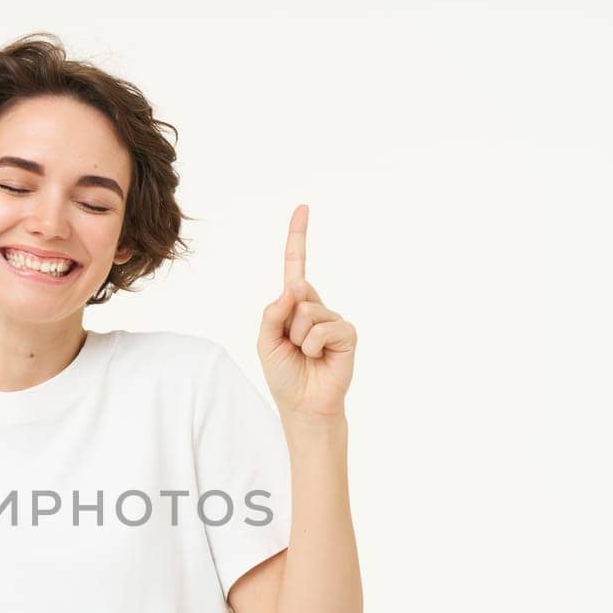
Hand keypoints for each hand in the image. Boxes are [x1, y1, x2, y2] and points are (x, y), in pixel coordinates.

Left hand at [257, 205, 356, 418]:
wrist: (303, 404)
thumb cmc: (283, 374)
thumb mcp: (265, 341)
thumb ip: (273, 312)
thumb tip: (295, 286)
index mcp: (293, 305)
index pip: (295, 265)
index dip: (298, 237)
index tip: (303, 208)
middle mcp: (314, 306)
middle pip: (296, 291)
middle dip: (286, 322)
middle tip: (292, 346)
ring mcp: (332, 319)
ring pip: (307, 312)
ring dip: (298, 339)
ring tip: (306, 356)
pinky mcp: (347, 333)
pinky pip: (323, 329)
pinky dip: (314, 346)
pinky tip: (319, 358)